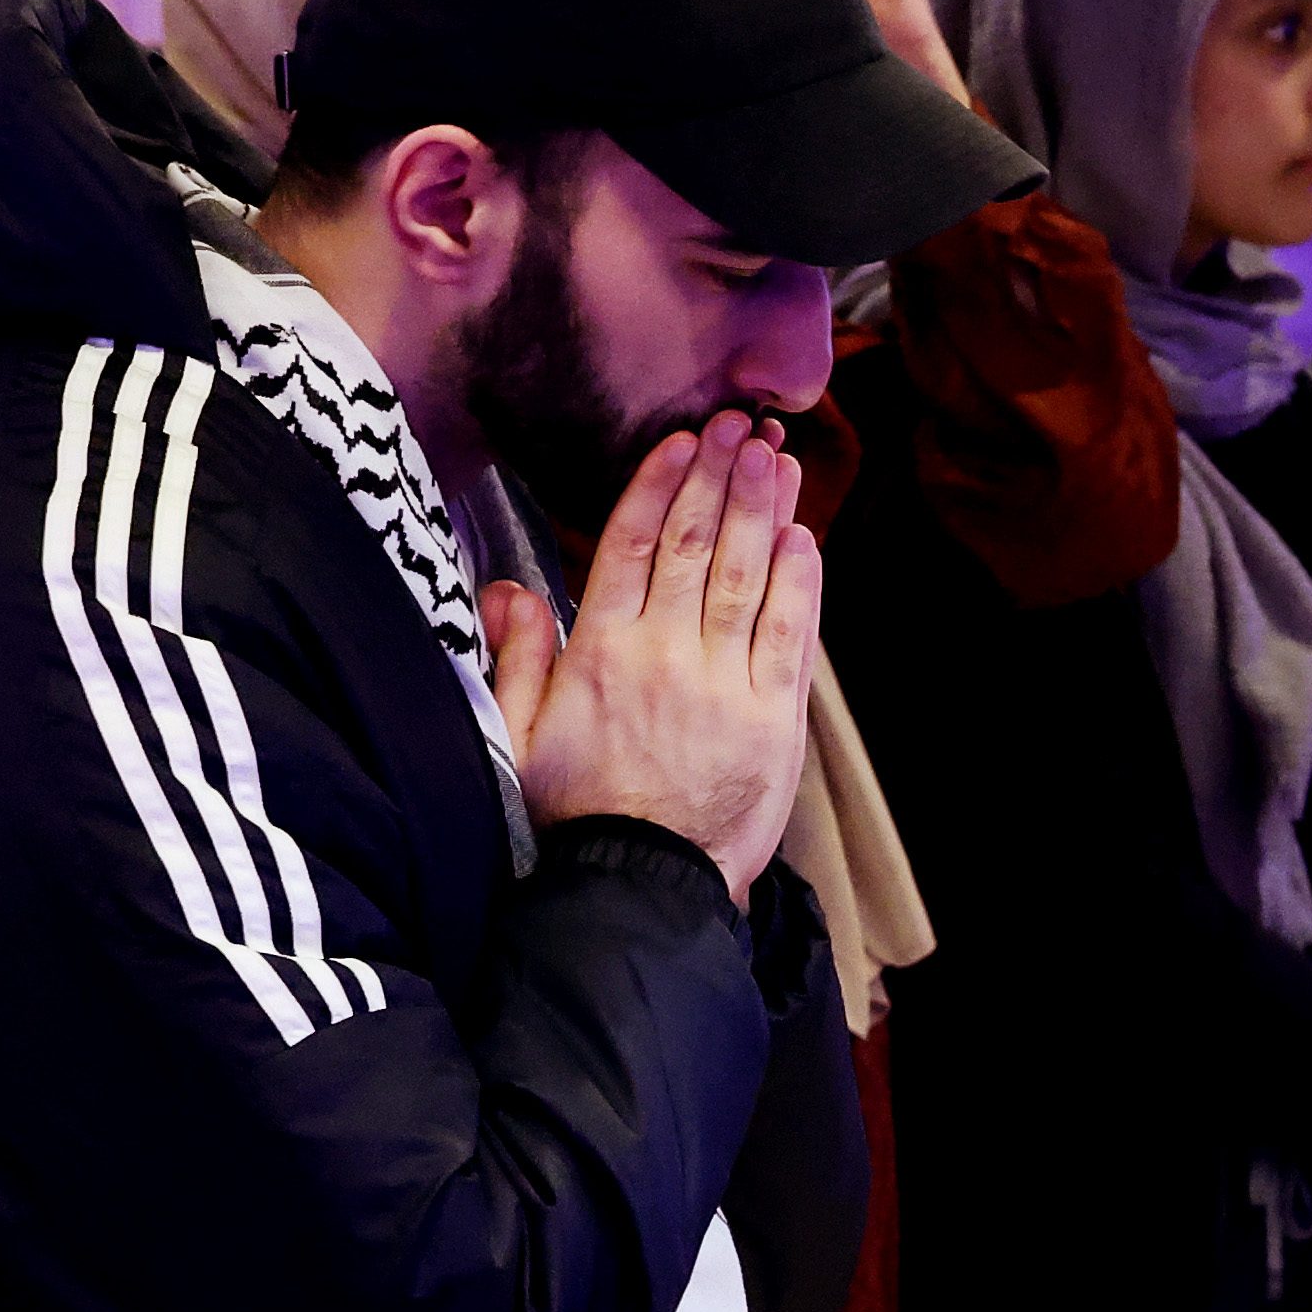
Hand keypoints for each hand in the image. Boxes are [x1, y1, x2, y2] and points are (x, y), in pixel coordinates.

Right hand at [492, 419, 820, 885]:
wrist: (639, 887)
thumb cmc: (574, 814)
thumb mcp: (519, 738)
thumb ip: (519, 657)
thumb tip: (507, 587)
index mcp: (600, 653)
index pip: (631, 548)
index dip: (658, 487)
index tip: (679, 441)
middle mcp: (664, 656)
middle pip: (695, 546)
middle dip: (718, 478)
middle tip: (738, 424)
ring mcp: (724, 685)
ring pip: (746, 577)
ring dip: (763, 510)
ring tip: (775, 456)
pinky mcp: (773, 719)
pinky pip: (789, 635)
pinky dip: (799, 583)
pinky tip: (804, 538)